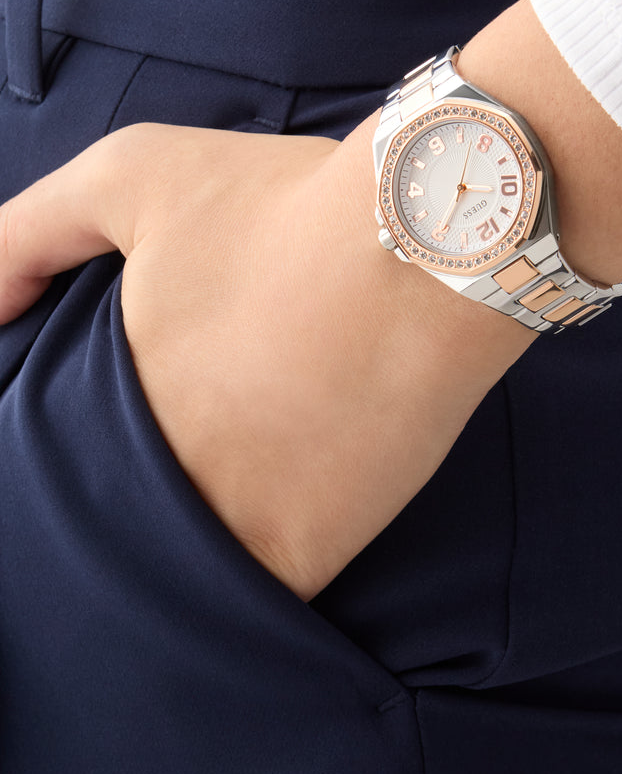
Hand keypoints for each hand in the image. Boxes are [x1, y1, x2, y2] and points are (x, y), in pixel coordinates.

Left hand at [0, 113, 536, 598]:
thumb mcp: (133, 175)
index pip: (57, 472)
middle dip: (131, 511)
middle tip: (186, 467)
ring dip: (194, 552)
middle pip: (117, 528)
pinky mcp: (311, 548)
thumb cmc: (284, 205)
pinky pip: (263, 599)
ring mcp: (233, 521)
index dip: (74, 467)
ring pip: (184, 575)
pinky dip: (259, 584)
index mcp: (107, 397)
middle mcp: (158, 473)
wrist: (428, 245)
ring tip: (234, 499)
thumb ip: (29, 233)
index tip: (116, 443)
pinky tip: (283, 527)